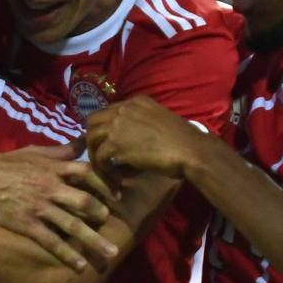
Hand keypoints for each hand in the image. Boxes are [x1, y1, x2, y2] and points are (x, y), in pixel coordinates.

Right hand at [0, 142, 118, 271]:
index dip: (106, 183)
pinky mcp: (27, 224)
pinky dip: (67, 254)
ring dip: (93, 240)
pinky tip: (80, 266)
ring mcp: (39, 207)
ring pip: (71, 224)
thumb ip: (62, 151)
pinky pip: (50, 241)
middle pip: (84, 200)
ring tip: (110, 254)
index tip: (118, 194)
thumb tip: (84, 140)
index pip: (87, 173)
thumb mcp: (36, 151)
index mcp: (53, 169)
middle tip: (114, 224)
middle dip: (102, 214)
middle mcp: (50, 188)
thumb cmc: (8, 163)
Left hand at [86, 95, 207, 179]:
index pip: (109, 112)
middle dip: (93, 140)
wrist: (191, 150)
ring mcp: (118, 124)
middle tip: (101, 158)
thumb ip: (143, 124)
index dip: (106, 129)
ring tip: (106, 171)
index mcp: (136, 102)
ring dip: (95, 157)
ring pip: (91, 138)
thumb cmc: (183, 141)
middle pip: (93, 121)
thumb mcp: (160, 123)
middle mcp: (123, 109)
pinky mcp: (116, 143)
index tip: (109, 146)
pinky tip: (116, 180)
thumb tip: (130, 139)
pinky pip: (98, 157)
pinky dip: (103, 170)